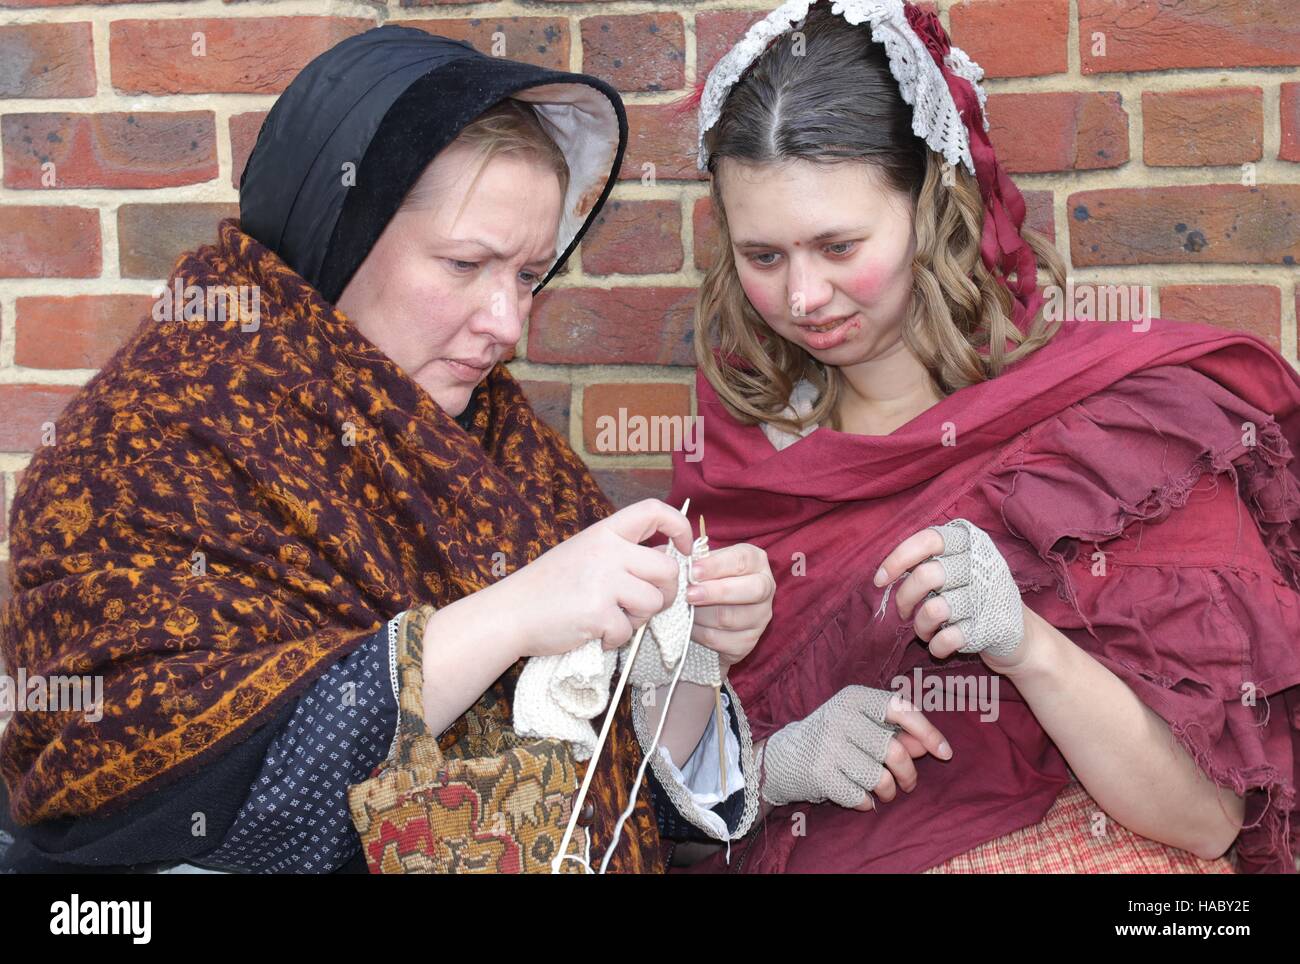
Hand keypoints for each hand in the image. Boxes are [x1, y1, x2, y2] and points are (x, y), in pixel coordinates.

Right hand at [494, 499, 694, 658]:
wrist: (510, 613)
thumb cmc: (548, 587)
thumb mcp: (585, 554)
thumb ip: (622, 553)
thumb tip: (668, 558)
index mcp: (604, 532)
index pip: (654, 511)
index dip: (679, 527)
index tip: (684, 549)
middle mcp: (607, 551)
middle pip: (668, 569)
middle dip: (665, 593)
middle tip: (643, 605)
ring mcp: (603, 582)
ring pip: (654, 603)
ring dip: (638, 619)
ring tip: (609, 619)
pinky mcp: (598, 613)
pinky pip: (628, 632)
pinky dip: (614, 639)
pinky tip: (592, 633)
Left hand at [680, 543, 774, 669]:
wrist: (711, 610)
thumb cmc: (706, 577)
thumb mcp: (704, 561)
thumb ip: (692, 557)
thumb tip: (673, 558)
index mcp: (756, 561)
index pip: (742, 560)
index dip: (717, 565)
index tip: (692, 571)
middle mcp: (765, 588)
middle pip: (750, 591)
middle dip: (716, 592)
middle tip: (689, 594)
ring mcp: (760, 617)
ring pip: (730, 618)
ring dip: (701, 615)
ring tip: (684, 609)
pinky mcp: (748, 641)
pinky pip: (720, 639)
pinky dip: (699, 633)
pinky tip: (689, 625)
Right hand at [758, 685, 951, 810]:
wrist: (785, 756)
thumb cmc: (836, 738)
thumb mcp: (864, 726)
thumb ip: (897, 733)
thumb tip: (931, 746)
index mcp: (854, 697)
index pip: (901, 710)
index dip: (928, 732)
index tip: (946, 754)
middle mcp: (840, 717)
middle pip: (894, 752)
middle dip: (908, 775)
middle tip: (908, 784)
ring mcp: (828, 745)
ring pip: (879, 777)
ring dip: (888, 792)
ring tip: (885, 792)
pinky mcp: (819, 773)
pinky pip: (859, 796)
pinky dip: (866, 802)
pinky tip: (861, 797)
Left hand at [874, 518, 1028, 671]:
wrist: (1021, 637)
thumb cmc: (974, 598)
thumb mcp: (956, 570)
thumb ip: (927, 563)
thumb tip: (883, 575)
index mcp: (971, 543)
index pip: (929, 540)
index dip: (898, 558)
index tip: (880, 580)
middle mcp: (983, 564)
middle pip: (927, 576)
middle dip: (904, 599)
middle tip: (903, 612)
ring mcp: (989, 595)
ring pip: (933, 610)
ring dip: (920, 627)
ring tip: (925, 631)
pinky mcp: (992, 627)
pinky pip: (947, 638)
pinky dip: (936, 646)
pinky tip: (939, 646)